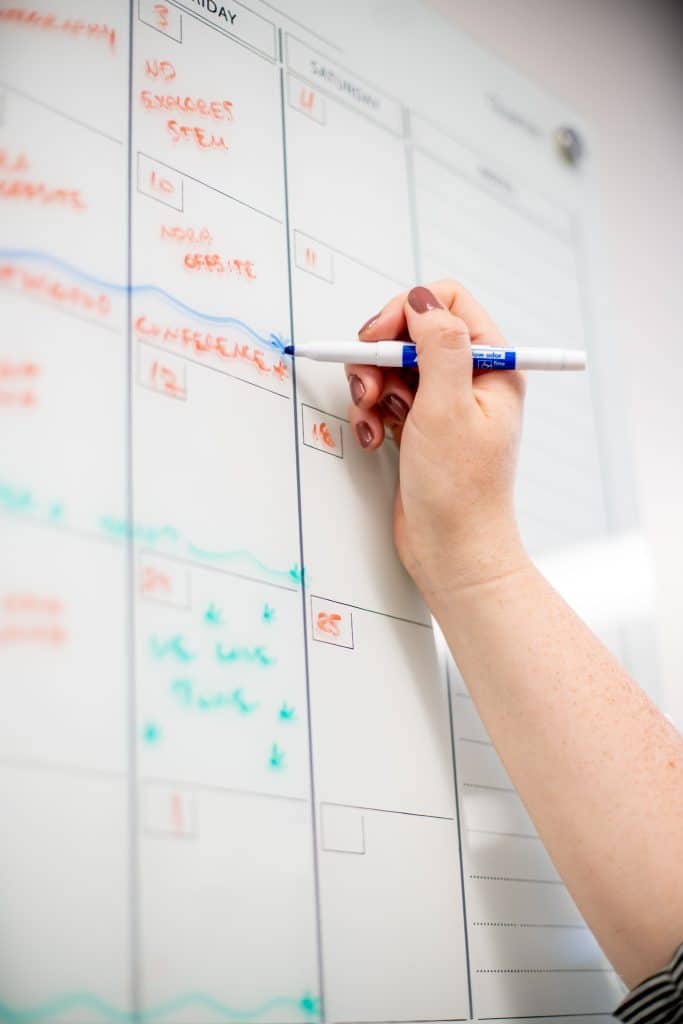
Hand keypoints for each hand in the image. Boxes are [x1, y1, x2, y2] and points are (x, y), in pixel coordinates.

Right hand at [346, 280, 528, 608]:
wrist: (453, 552)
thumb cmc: (461, 491)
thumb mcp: (448, 407)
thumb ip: (438, 345)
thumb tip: (422, 299)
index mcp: (492, 367)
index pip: (447, 304)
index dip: (407, 312)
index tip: (379, 337)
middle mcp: (469, 380)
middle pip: (412, 333)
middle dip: (380, 356)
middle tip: (369, 387)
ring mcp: (443, 404)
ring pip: (392, 366)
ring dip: (371, 388)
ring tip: (372, 419)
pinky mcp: (420, 427)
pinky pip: (386, 399)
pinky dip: (371, 414)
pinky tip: (373, 439)